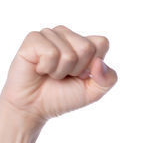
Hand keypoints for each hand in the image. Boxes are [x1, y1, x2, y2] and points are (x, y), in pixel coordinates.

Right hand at [0, 25, 117, 124]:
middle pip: (87, 47)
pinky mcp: (33, 39)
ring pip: (69, 53)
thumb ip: (108, 79)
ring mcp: (50, 34)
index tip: (80, 75)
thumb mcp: (93, 92)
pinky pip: (50, 53)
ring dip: (60, 71)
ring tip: (50, 73)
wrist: (34, 108)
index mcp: (83, 43)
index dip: (93, 66)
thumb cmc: (61, 97)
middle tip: (62, 76)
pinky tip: (39, 69)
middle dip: (76, 69)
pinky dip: (47, 68)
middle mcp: (66, 35)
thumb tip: (99, 62)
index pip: (102, 43)